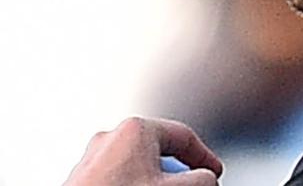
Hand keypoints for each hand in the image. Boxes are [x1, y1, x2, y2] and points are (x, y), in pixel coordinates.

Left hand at [64, 117, 223, 185]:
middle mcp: (110, 139)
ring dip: (154, 183)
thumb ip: (203, 180)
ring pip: (136, 170)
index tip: (215, 174)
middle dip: (176, 174)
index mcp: (136, 129)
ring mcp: (91, 161)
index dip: (204, 157)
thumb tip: (207, 179)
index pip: (183, 137)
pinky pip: (117, 181)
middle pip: (158, 154)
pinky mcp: (80, 182)